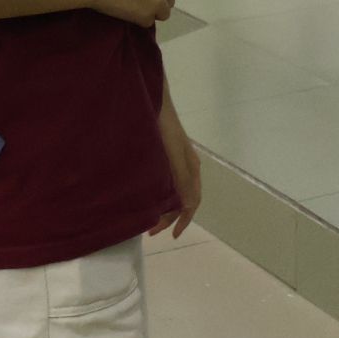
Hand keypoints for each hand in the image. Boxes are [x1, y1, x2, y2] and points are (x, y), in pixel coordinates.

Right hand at [91, 0, 175, 26]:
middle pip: (168, 0)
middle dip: (157, 3)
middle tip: (140, 5)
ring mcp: (158, 0)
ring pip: (163, 13)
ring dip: (151, 13)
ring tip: (133, 10)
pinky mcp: (148, 15)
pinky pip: (148, 22)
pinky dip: (138, 20)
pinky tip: (126, 13)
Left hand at [150, 103, 201, 239]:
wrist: (150, 102)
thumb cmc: (162, 128)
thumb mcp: (173, 156)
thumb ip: (182, 180)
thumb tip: (189, 206)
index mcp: (192, 168)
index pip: (192, 201)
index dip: (184, 220)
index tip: (172, 235)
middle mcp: (186, 166)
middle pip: (182, 198)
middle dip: (169, 217)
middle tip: (151, 230)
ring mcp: (174, 160)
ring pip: (173, 191)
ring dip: (163, 207)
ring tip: (147, 217)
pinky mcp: (163, 155)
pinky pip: (165, 181)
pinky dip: (158, 194)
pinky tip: (146, 197)